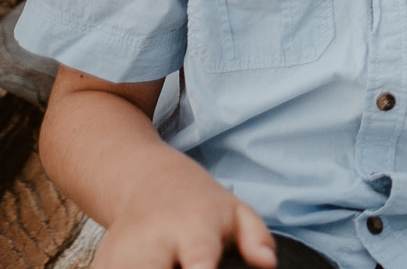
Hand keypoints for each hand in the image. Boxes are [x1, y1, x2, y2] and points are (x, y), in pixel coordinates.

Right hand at [92, 180, 273, 268]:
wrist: (144, 181)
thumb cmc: (199, 203)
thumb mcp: (236, 211)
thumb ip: (255, 237)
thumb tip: (268, 262)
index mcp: (194, 227)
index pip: (198, 254)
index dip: (199, 268)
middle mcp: (154, 243)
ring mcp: (122, 256)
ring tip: (165, 265)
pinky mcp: (102, 266)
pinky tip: (143, 268)